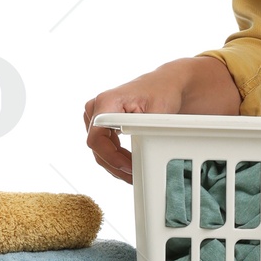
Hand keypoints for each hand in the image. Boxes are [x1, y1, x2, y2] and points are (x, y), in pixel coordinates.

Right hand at [83, 55, 240, 182]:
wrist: (164, 85)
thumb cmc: (162, 93)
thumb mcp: (156, 112)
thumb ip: (141, 131)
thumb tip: (136, 152)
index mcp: (106, 102)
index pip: (96, 139)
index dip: (111, 158)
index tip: (128, 168)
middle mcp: (96, 107)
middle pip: (97, 147)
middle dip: (115, 165)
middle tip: (134, 176)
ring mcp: (96, 114)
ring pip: (99, 148)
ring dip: (115, 163)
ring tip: (133, 173)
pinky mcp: (101, 121)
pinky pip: (103, 145)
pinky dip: (115, 157)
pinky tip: (129, 164)